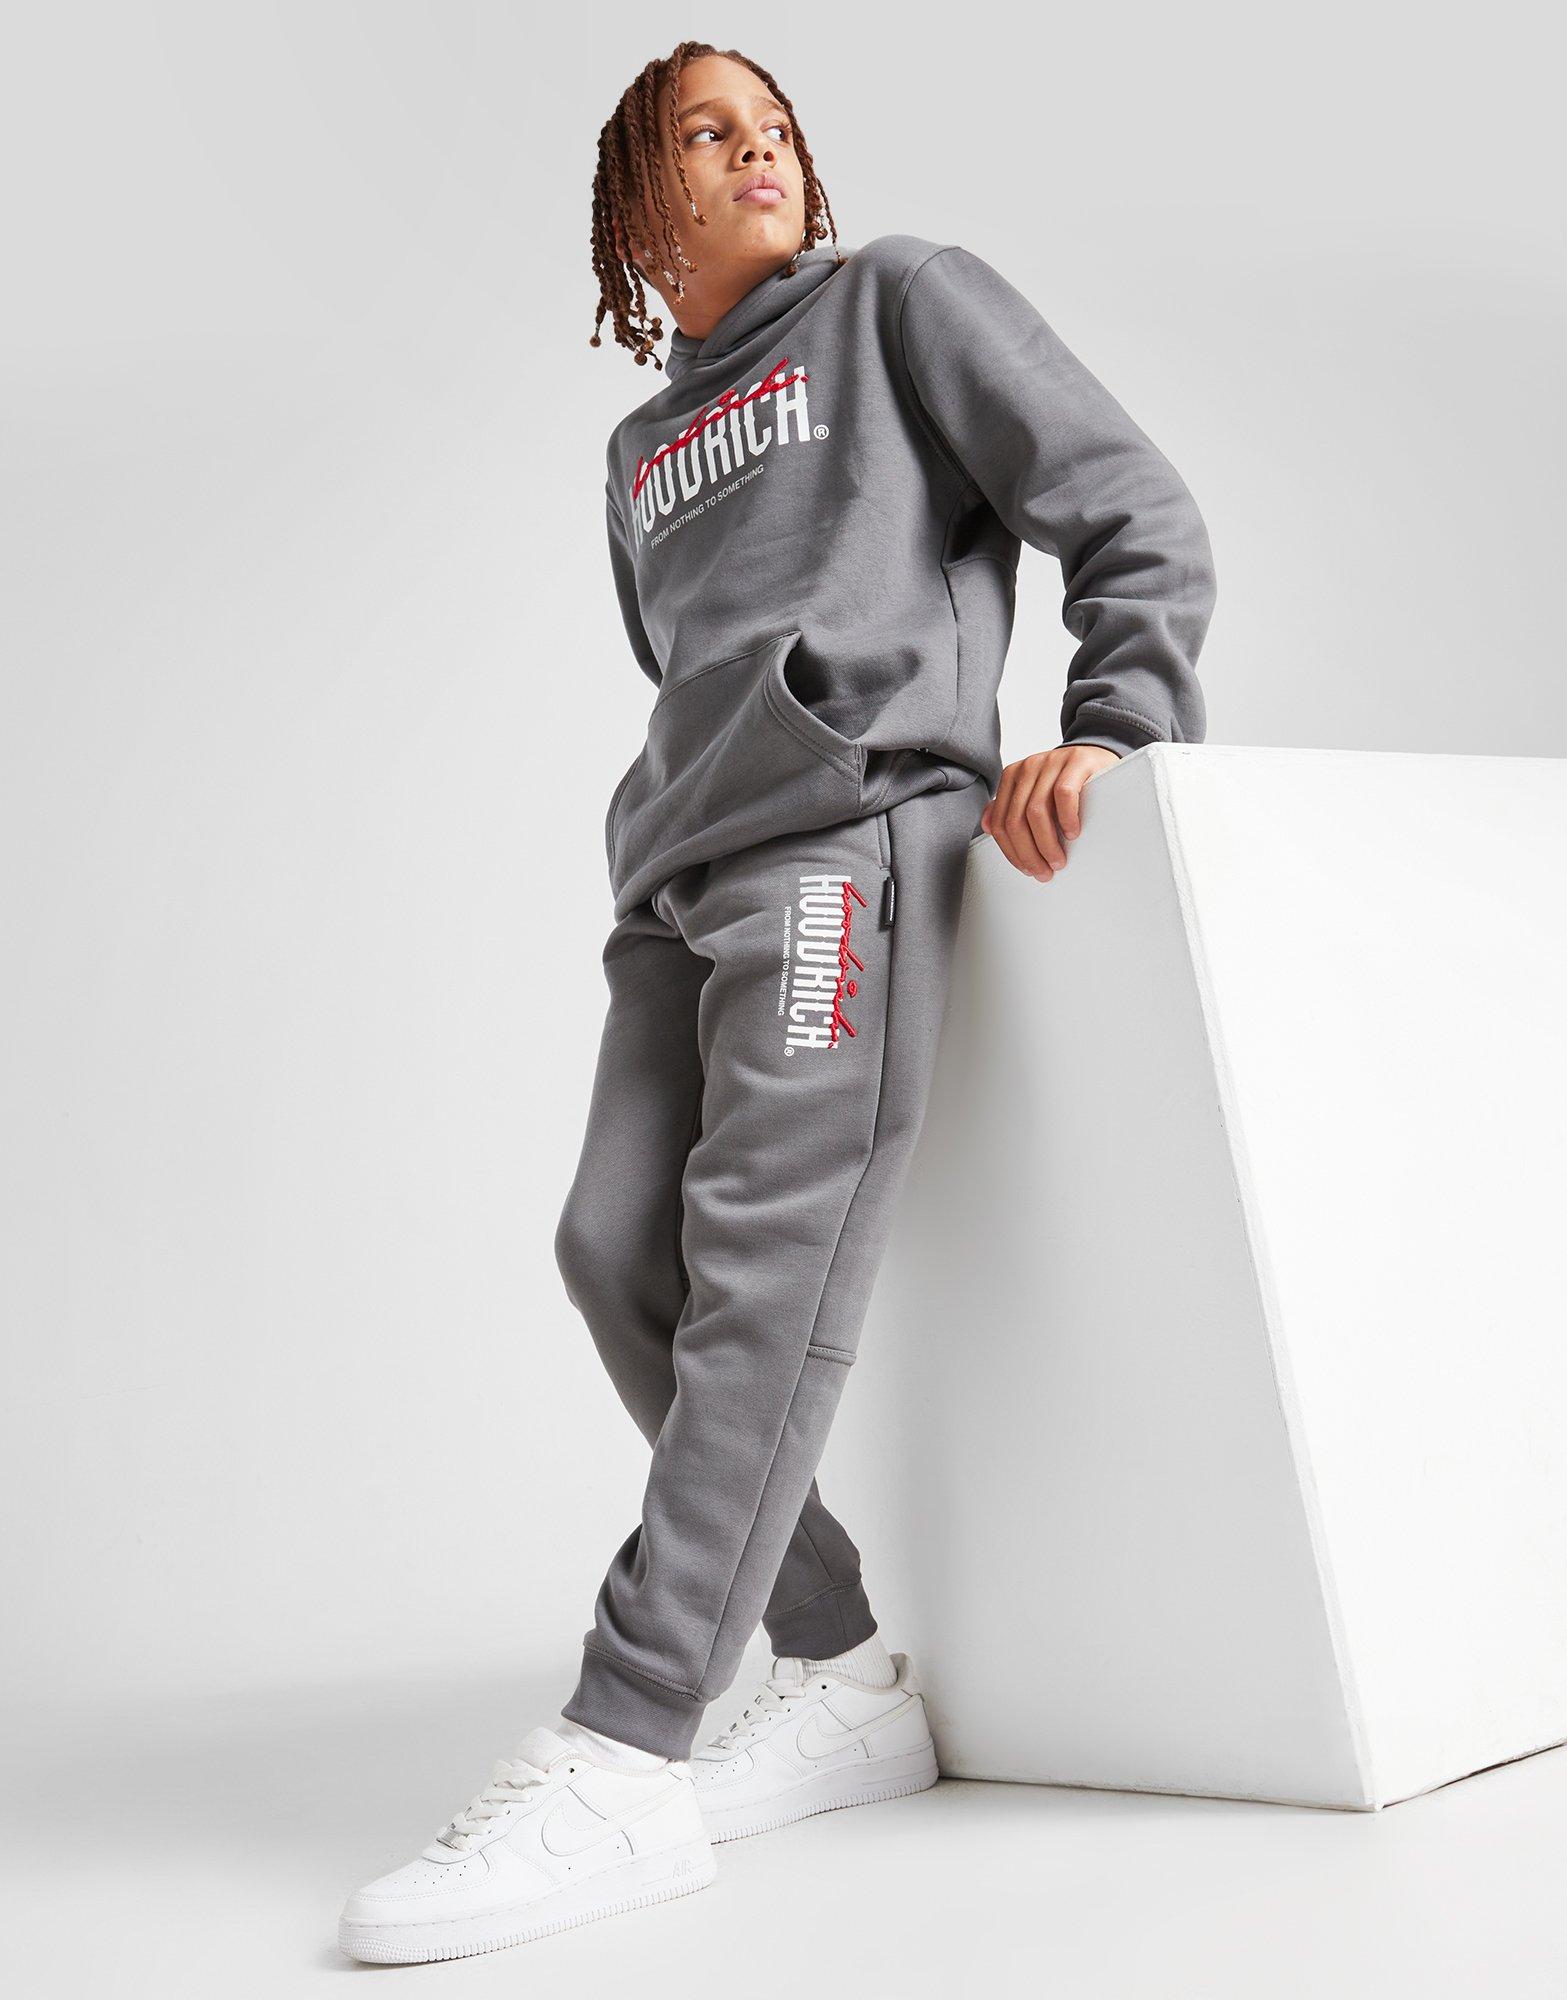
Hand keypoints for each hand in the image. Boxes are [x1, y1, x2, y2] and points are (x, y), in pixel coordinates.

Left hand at [979, 744, 1120, 881]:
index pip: (1000, 822)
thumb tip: (988, 826)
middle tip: (1044, 872)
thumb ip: (1009, 808)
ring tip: (1058, 860)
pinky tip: (1072, 833)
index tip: (1027, 869)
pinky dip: (1066, 819)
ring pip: (1037, 811)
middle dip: (1029, 853)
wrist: (1095, 758)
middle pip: (1016, 820)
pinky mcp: (1076, 762)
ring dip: (1047, 844)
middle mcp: (1028, 767)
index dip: (1011, 852)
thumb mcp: (1033, 794)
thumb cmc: (1065, 782)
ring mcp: (1051, 762)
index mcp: (1012, 776)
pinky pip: (1064, 794)